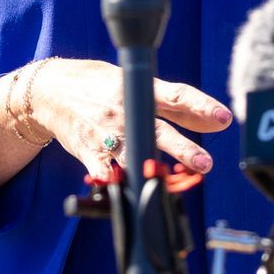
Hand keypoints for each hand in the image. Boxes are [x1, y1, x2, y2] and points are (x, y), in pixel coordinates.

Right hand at [25, 59, 231, 175]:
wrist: (50, 90)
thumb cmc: (100, 86)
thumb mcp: (134, 83)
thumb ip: (173, 104)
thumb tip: (214, 120)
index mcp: (138, 89)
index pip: (176, 95)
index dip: (201, 106)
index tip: (223, 118)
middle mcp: (124, 111)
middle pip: (157, 130)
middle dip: (182, 148)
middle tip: (205, 163)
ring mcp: (105, 133)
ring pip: (132, 155)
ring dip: (152, 170)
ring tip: (172, 183)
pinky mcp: (88, 151)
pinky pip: (102, 172)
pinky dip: (112, 182)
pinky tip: (123, 189)